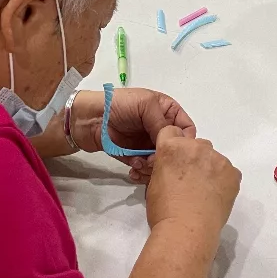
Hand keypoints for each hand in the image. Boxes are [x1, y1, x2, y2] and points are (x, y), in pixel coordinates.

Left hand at [74, 88, 195, 183]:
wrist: (89, 118)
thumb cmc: (118, 104)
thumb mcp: (145, 105)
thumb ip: (163, 123)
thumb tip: (173, 143)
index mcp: (166, 111)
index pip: (186, 128)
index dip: (185, 140)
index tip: (176, 150)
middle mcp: (159, 129)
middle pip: (174, 149)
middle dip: (166, 158)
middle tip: (153, 162)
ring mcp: (148, 144)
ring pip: (161, 163)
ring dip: (152, 167)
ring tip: (139, 166)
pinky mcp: (135, 157)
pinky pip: (146, 170)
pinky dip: (142, 173)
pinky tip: (133, 170)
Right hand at [145, 126, 240, 234]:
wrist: (187, 230)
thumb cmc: (164, 210)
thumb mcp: (154, 183)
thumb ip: (164, 167)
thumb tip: (171, 168)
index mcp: (172, 147)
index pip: (171, 132)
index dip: (171, 146)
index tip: (173, 161)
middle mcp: (196, 146)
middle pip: (194, 144)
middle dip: (191, 157)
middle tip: (188, 181)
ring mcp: (217, 158)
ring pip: (212, 157)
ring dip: (208, 168)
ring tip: (204, 192)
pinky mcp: (232, 172)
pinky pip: (227, 171)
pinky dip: (222, 180)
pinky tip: (215, 196)